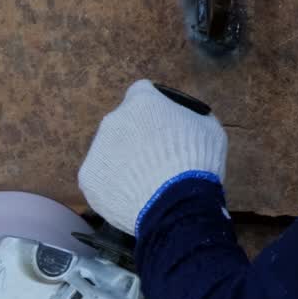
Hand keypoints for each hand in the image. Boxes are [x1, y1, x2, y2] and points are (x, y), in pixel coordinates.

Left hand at [78, 80, 227, 235]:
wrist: (175, 204)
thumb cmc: (197, 162)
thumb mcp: (208, 129)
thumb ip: (190, 117)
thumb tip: (185, 121)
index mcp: (141, 101)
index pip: (142, 94)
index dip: (154, 109)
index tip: (163, 125)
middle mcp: (113, 119)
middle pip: (123, 124)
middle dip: (136, 137)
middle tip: (155, 160)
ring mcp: (97, 149)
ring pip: (110, 151)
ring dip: (124, 161)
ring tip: (145, 183)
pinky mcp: (88, 177)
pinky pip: (102, 178)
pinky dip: (114, 186)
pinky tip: (132, 196)